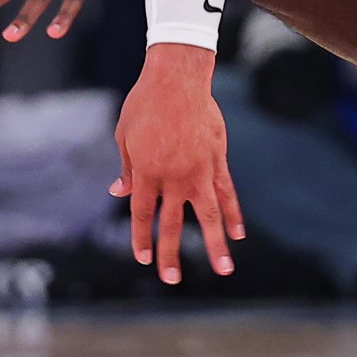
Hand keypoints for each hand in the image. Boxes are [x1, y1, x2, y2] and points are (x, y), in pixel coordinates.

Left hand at [112, 44, 244, 283]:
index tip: (144, 258)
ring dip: (215, 245)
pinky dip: (233, 213)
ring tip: (224, 269)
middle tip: (171, 278)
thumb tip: (118, 192)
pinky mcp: (217, 160)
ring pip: (208, 215)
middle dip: (169, 253)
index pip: (142, 214)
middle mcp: (173, 177)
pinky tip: (237, 233)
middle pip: (171, 223)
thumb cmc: (144, 104)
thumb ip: (126, 168)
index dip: (142, 238)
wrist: (177, 77)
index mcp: (146, 172)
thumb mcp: (124, 135)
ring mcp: (198, 170)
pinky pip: (227, 192)